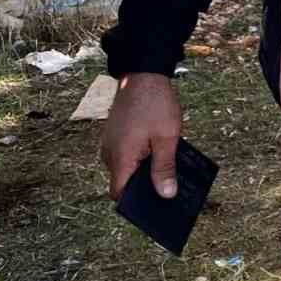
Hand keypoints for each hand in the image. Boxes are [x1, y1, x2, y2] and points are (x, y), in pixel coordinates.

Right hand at [101, 74, 182, 199]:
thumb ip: (164, 168)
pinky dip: (141, 157)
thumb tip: (166, 195)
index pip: (119, 194)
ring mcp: (111, 144)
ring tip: (168, 169)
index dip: (136, 203)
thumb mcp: (167, 137)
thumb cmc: (155, 103)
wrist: (143, 73)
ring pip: (127, 168)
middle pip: (124, 182)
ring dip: (145, 170)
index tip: (155, 206)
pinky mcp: (116, 136)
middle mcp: (110, 154)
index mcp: (120, 157)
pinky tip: (160, 153)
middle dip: (145, 187)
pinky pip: (127, 155)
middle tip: (170, 188)